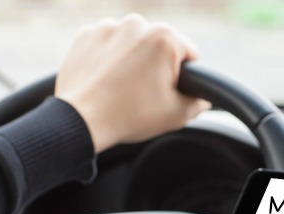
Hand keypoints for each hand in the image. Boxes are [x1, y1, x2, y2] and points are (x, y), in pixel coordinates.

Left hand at [55, 14, 210, 152]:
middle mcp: (137, 23)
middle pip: (159, 46)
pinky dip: (110, 60)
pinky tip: (107, 81)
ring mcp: (108, 27)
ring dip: (133, 61)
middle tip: (146, 94)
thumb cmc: (130, 115)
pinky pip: (108, 45)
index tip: (169, 92)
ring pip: (133, 44)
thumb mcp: (177, 115)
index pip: (189, 54)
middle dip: (157, 66)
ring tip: (124, 89)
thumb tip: (203, 98)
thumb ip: (199, 102)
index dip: (184, 77)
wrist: (81, 120)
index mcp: (165, 37)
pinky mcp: (86, 35)